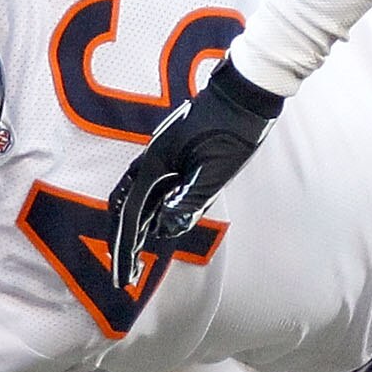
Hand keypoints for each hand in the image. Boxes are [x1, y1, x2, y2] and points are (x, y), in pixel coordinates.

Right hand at [105, 59, 285, 282]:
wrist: (247, 92)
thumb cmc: (234, 129)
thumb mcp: (216, 170)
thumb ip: (190, 199)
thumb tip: (164, 230)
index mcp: (156, 165)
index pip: (133, 217)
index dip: (127, 250)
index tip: (125, 280)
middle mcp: (152, 161)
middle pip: (127, 209)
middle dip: (124, 244)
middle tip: (127, 276)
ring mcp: (163, 157)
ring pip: (138, 200)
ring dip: (135, 229)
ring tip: (136, 257)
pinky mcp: (176, 155)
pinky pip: (154, 190)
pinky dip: (150, 212)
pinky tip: (159, 224)